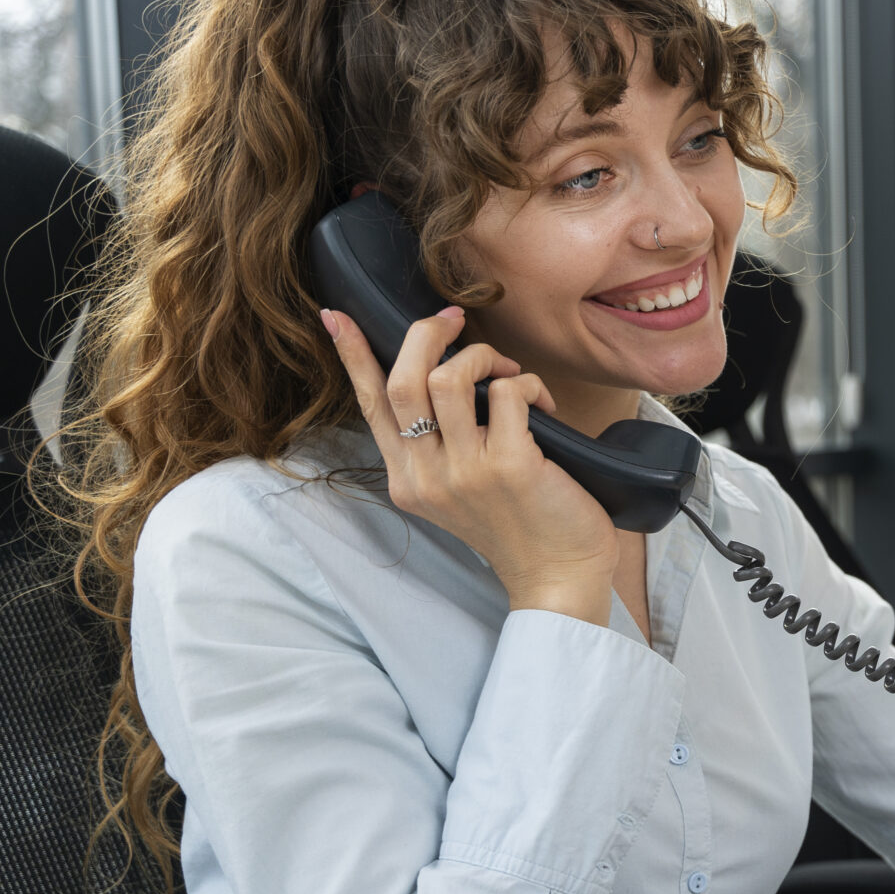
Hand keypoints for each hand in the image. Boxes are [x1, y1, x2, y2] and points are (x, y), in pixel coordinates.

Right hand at [323, 307, 618, 623]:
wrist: (559, 577)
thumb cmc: (519, 525)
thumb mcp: (458, 490)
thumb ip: (439, 445)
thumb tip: (441, 375)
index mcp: (407, 479)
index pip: (370, 406)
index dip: (352, 356)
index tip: (335, 316)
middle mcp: (426, 476)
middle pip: (404, 380)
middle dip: (427, 334)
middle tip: (457, 323)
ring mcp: (465, 472)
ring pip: (449, 378)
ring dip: (482, 356)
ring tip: (508, 372)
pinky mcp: (510, 466)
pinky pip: (509, 393)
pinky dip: (528, 383)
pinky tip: (545, 403)